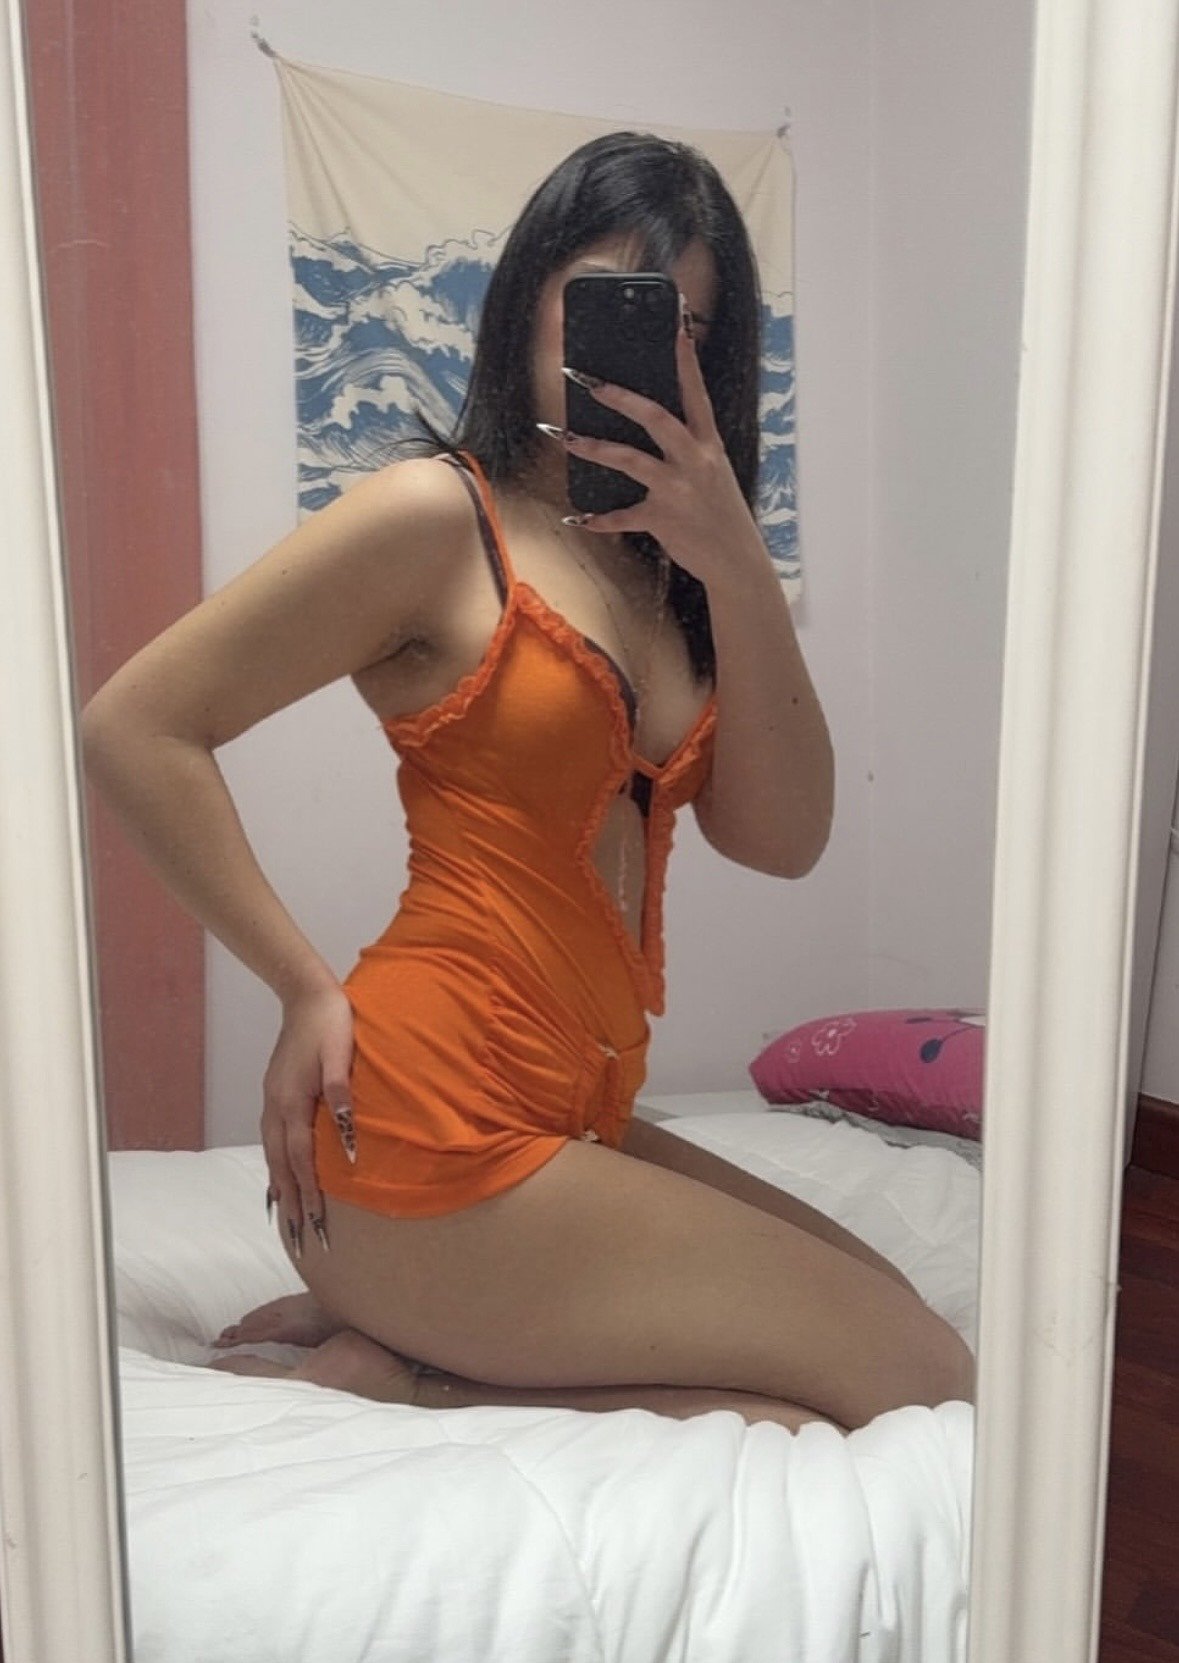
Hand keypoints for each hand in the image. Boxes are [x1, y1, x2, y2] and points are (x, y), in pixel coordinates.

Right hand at [261, 983, 354, 1257]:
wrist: (307, 995)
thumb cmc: (331, 1023)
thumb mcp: (340, 1054)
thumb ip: (341, 1094)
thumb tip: (346, 1138)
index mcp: (293, 1101)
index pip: (302, 1159)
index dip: (310, 1193)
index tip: (318, 1224)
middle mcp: (276, 1107)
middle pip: (282, 1167)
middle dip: (292, 1206)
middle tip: (301, 1242)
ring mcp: (271, 1102)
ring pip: (272, 1157)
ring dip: (281, 1191)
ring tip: (288, 1222)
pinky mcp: (275, 1096)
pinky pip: (271, 1143)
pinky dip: (275, 1168)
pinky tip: (279, 1180)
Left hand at [555, 295, 762, 585]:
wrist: (737, 562)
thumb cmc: (721, 514)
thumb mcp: (713, 474)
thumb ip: (688, 450)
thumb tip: (651, 424)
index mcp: (709, 446)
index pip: (696, 393)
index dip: (686, 359)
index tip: (676, 325)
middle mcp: (694, 461)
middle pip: (655, 417)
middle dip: (618, 396)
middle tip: (586, 379)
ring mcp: (678, 490)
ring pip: (628, 460)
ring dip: (592, 446)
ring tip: (563, 435)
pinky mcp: (662, 520)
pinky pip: (622, 517)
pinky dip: (597, 520)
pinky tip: (577, 519)